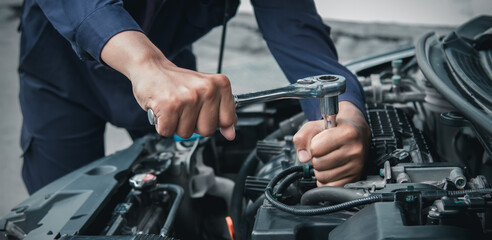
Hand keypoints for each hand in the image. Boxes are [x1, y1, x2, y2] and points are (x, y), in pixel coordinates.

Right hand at [101, 31, 236, 139]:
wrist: (150, 68)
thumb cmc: (177, 82)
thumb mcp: (206, 93)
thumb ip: (221, 113)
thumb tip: (230, 134)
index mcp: (220, 85)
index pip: (227, 120)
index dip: (213, 121)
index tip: (203, 112)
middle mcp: (207, 89)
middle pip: (207, 131)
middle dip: (194, 125)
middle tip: (185, 109)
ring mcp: (189, 97)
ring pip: (186, 133)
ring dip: (176, 125)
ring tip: (174, 108)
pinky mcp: (169, 105)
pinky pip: (168, 132)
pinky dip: (163, 125)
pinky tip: (163, 110)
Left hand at [293, 101, 369, 185]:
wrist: (357, 132)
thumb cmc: (335, 129)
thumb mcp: (315, 126)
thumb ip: (302, 138)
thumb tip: (304, 158)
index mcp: (347, 133)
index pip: (316, 148)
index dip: (313, 145)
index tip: (320, 141)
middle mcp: (355, 149)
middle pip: (318, 164)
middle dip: (316, 158)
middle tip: (324, 152)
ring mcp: (356, 166)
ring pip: (323, 177)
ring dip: (320, 170)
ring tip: (328, 159)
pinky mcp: (355, 178)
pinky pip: (331, 186)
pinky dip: (326, 181)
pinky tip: (331, 170)